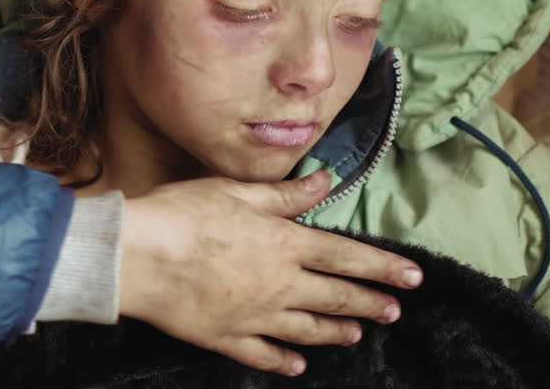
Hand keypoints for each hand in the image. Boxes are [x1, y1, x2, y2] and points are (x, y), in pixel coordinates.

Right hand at [118, 170, 421, 376]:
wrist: (136, 258)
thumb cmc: (182, 214)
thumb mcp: (235, 192)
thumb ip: (284, 195)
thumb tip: (324, 183)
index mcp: (284, 243)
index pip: (347, 256)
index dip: (383, 267)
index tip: (413, 276)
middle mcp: (279, 284)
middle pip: (335, 296)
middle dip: (370, 303)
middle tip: (394, 310)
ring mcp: (254, 316)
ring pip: (306, 329)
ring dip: (335, 332)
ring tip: (356, 334)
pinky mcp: (226, 337)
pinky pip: (263, 354)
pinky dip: (283, 361)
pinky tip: (297, 366)